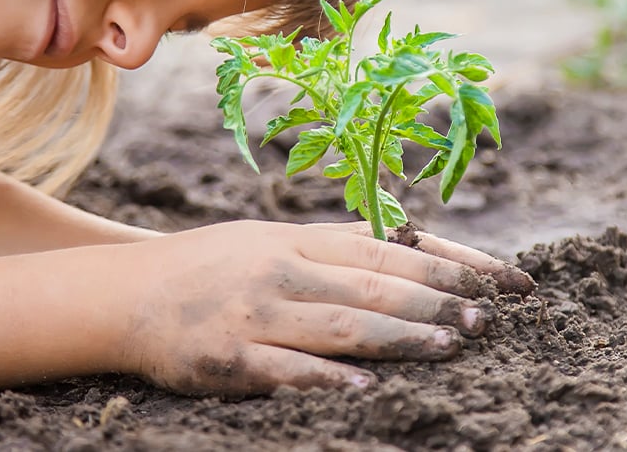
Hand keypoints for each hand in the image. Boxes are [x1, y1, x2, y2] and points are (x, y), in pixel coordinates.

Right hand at [113, 220, 534, 396]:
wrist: (125, 293)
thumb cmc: (211, 266)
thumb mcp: (271, 240)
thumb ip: (334, 247)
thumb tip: (414, 247)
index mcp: (297, 240)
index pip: (388, 248)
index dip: (450, 262)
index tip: (502, 280)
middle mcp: (282, 270)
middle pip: (373, 285)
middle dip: (437, 300)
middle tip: (490, 320)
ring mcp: (255, 313)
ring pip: (340, 326)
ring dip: (400, 336)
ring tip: (452, 345)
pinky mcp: (229, 358)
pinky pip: (286, 371)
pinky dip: (327, 378)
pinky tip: (366, 387)